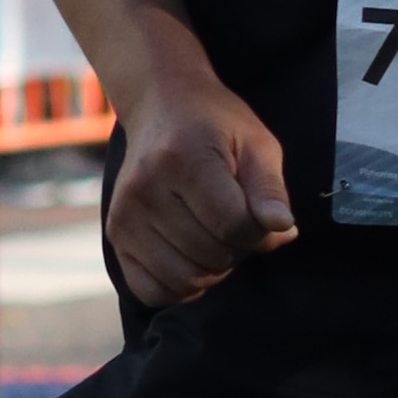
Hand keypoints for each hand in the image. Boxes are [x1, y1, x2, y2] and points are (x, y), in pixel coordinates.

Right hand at [104, 56, 296, 305]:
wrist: (160, 106)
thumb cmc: (216, 126)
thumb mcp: (256, 144)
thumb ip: (271, 190)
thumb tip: (282, 230)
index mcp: (183, 158)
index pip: (233, 224)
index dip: (261, 231)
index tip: (262, 214)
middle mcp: (145, 188)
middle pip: (211, 255)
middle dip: (237, 248)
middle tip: (236, 220)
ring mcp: (124, 215)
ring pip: (186, 278)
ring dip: (213, 269)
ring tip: (214, 236)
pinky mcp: (115, 236)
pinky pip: (152, 290)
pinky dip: (181, 286)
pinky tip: (191, 258)